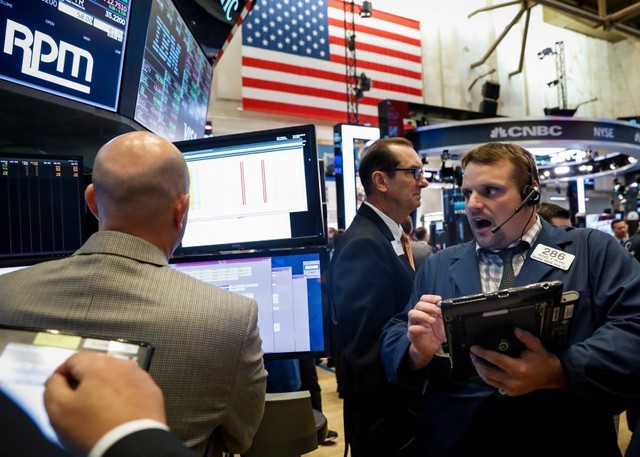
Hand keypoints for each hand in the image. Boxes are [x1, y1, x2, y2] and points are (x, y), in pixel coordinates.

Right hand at [44, 351, 166, 453]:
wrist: (132, 446)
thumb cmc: (96, 429)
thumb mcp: (59, 409)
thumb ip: (52, 387)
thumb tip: (57, 378)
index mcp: (99, 365)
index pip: (73, 359)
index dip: (62, 374)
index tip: (59, 389)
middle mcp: (123, 366)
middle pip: (96, 366)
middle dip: (85, 381)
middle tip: (78, 403)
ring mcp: (140, 378)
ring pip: (116, 377)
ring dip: (106, 388)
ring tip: (99, 411)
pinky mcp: (152, 392)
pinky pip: (132, 389)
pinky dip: (124, 397)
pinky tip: (117, 413)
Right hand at [406, 294, 445, 368]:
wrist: (432, 348)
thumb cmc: (437, 333)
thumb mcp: (443, 322)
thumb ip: (443, 314)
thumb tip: (445, 307)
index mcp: (425, 310)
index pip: (423, 299)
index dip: (430, 298)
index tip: (438, 300)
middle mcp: (418, 315)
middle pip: (418, 305)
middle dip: (429, 307)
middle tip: (438, 312)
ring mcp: (413, 324)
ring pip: (412, 314)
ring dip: (423, 315)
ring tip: (432, 321)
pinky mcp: (411, 334)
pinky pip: (411, 328)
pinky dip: (421, 328)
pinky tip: (428, 331)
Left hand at [469, 327, 569, 395]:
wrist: (550, 376)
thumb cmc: (542, 360)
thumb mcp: (536, 345)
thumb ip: (525, 337)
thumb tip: (515, 330)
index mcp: (519, 368)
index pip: (495, 359)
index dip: (483, 353)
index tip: (475, 348)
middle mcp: (514, 380)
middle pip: (488, 371)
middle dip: (477, 362)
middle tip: (473, 354)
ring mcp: (512, 388)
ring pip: (489, 380)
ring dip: (479, 370)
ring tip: (476, 361)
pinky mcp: (511, 393)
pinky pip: (494, 385)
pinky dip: (486, 377)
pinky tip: (484, 370)